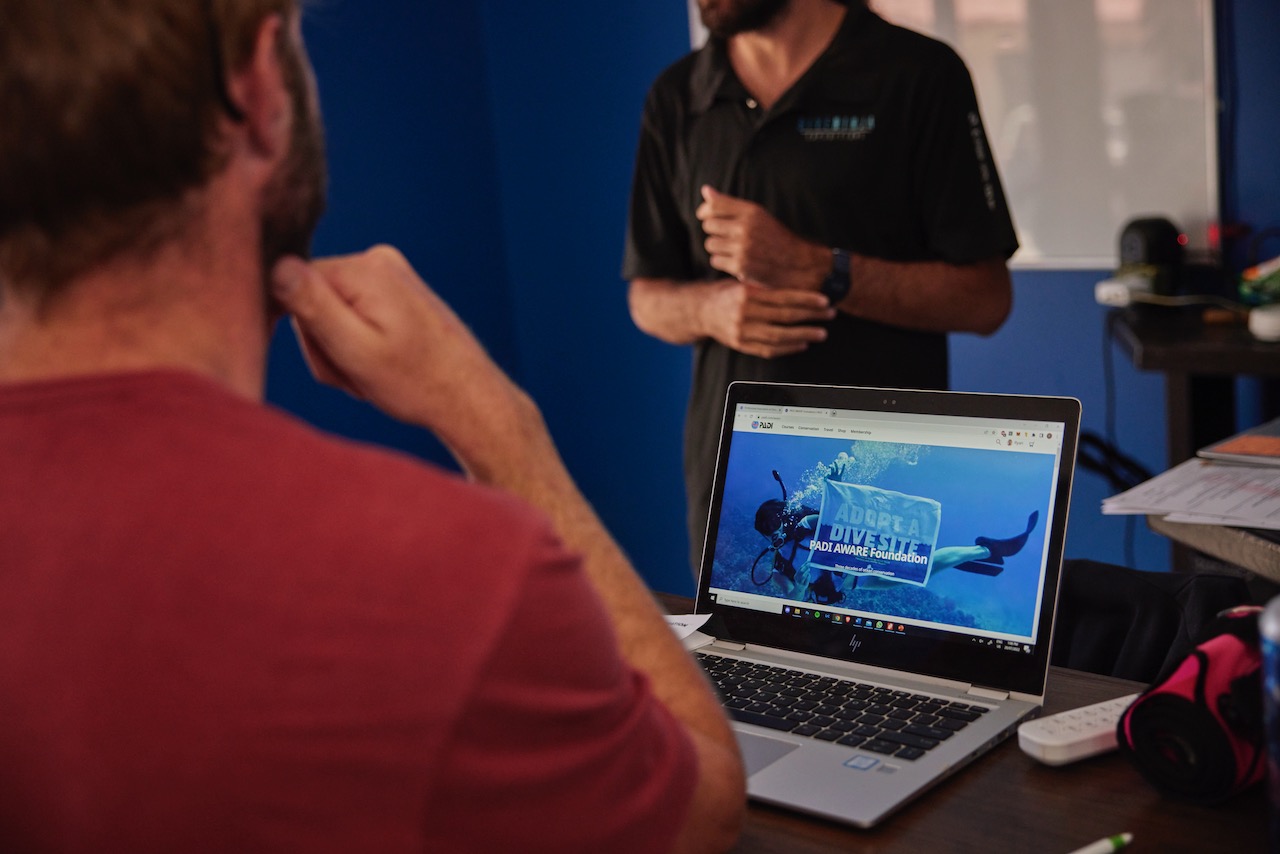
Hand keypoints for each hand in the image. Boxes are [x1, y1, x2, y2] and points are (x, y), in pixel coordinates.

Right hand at [270, 245, 528, 462]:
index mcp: (366, 269)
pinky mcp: (397, 293)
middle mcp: (379, 260)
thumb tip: (275, 264)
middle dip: (327, 344)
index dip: (305, 331)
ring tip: (374, 373)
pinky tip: (383, 365)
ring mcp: (391, 275)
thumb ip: (313, 307)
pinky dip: (361, 345)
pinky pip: (355, 316)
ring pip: (333, 313)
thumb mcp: (355, 350)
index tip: (337, 358)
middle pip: (314, 299)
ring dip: (344, 350)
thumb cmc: (416, 382)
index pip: (294, 285)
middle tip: (358, 373)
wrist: (470, 397)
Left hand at [696, 186, 829, 290]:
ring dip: (718, 248)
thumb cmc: (774, 238)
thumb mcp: (757, 216)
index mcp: (752, 211)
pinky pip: (715, 260)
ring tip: (734, 250)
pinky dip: (723, 262)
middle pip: (708, 225)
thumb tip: (705, 190)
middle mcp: (746, 228)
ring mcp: (743, 248)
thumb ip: (730, 204)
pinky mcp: (741, 266)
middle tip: (728, 237)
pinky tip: (737, 261)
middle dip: (714, 231)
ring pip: (710, 244)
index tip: (705, 216)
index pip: (714, 205)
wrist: (797, 264)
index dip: (704, 211)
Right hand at [702, 279, 833, 358]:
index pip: (783, 297)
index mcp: (747, 294)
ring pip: (779, 336)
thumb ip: (766, 287)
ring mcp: (742, 332)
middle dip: (811, 317)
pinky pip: (768, 350)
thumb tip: (798, 287)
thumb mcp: (743, 283)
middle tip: (830, 315)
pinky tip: (801, 344)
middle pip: (784, 317)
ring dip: (804, 335)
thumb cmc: (726, 293)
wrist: (700, 311)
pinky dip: (787, 348)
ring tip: (821, 333)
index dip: (806, 299)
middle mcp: (744, 313)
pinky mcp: (740, 345)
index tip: (824, 301)